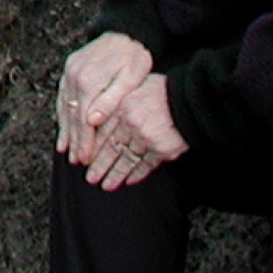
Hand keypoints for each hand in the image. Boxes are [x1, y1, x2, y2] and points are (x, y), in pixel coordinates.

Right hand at [57, 33, 152, 165]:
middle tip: (76, 160)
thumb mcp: (129, 78)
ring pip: (64, 106)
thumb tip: (91, 120)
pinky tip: (62, 127)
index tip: (85, 157)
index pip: (83, 118)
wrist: (126, 31)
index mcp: (90, 80)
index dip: (84, 140)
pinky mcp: (69, 69)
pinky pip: (62, 95)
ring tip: (65, 149)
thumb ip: (110, 100)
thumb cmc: (133, 56)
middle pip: (72, 114)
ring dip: (65, 129)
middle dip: (74, 139)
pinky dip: (62, 113)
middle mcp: (74, 76)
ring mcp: (69, 72)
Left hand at [82, 73, 187, 190]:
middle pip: (111, 148)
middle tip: (90, 178)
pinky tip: (129, 180)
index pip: (101, 132)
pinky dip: (137, 174)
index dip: (92, 148)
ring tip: (106, 185)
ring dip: (115, 174)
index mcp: (121, 106)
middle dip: (99, 166)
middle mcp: (130, 122)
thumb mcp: (133, 87)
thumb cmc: (162, 91)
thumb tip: (95, 119)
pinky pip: (146, 164)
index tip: (83, 159)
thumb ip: (116, 103)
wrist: (189, 99)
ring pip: (126, 159)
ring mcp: (145, 137)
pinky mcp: (161, 149)